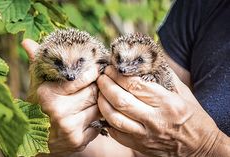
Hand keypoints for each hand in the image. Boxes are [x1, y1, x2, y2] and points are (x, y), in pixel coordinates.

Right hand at [22, 39, 100, 155]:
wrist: (39, 138)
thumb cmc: (41, 106)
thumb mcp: (39, 84)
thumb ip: (38, 64)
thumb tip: (27, 42)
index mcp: (48, 94)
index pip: (82, 78)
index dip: (92, 73)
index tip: (96, 70)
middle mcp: (59, 111)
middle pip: (93, 93)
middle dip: (97, 88)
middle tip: (99, 84)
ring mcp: (69, 128)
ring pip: (99, 108)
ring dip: (99, 103)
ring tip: (93, 100)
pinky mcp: (79, 141)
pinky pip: (99, 124)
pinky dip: (98, 119)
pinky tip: (89, 116)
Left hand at [97, 66, 226, 155]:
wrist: (199, 147)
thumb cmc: (193, 118)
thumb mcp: (184, 93)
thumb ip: (166, 76)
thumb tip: (148, 61)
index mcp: (167, 103)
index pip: (135, 86)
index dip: (118, 76)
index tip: (111, 69)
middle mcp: (155, 120)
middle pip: (121, 101)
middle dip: (106, 86)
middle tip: (101, 78)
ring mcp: (146, 135)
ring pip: (115, 118)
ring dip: (102, 103)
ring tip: (99, 93)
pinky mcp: (140, 146)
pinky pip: (117, 133)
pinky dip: (107, 121)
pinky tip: (106, 111)